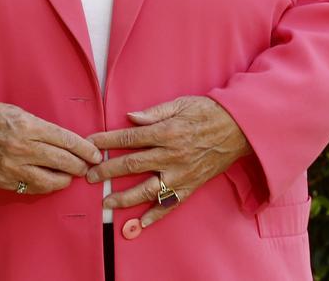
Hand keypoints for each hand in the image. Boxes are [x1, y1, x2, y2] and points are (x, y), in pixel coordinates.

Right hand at [0, 98, 102, 194]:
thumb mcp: (22, 113)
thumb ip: (43, 129)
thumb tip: (68, 142)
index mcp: (28, 126)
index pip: (65, 140)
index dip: (84, 148)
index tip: (95, 153)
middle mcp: (21, 148)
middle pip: (62, 161)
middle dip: (80, 165)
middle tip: (89, 166)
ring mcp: (12, 167)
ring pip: (49, 180)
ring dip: (65, 179)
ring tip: (72, 176)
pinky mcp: (3, 180)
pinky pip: (31, 188)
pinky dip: (44, 186)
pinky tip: (51, 181)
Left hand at [86, 96, 251, 227]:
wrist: (238, 129)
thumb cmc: (207, 112)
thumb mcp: (180, 104)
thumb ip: (153, 112)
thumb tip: (130, 117)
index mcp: (166, 132)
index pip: (129, 138)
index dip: (107, 141)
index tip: (90, 143)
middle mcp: (171, 155)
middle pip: (132, 164)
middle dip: (108, 171)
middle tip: (89, 177)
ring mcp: (180, 174)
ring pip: (147, 189)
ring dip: (124, 198)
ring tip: (106, 203)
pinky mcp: (190, 186)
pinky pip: (169, 204)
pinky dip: (154, 216)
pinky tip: (139, 224)